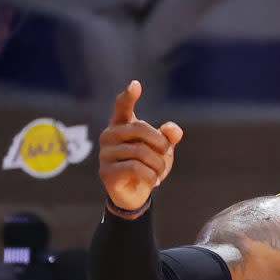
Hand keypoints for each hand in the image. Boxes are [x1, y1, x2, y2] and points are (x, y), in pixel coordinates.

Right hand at [98, 80, 184, 211]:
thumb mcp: (162, 151)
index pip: (122, 107)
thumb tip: (174, 130)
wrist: (136, 194)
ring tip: (158, 173)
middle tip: (166, 155)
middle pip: (140, 128)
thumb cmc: (147, 165)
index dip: (129, 96)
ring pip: (141, 152)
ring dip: (158, 164)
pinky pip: (136, 169)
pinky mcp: (106, 172)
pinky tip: (152, 182)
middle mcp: (109, 136)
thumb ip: (169, 137)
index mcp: (121, 125)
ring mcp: (105, 153)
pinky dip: (151, 176)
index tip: (136, 84)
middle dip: (160, 143)